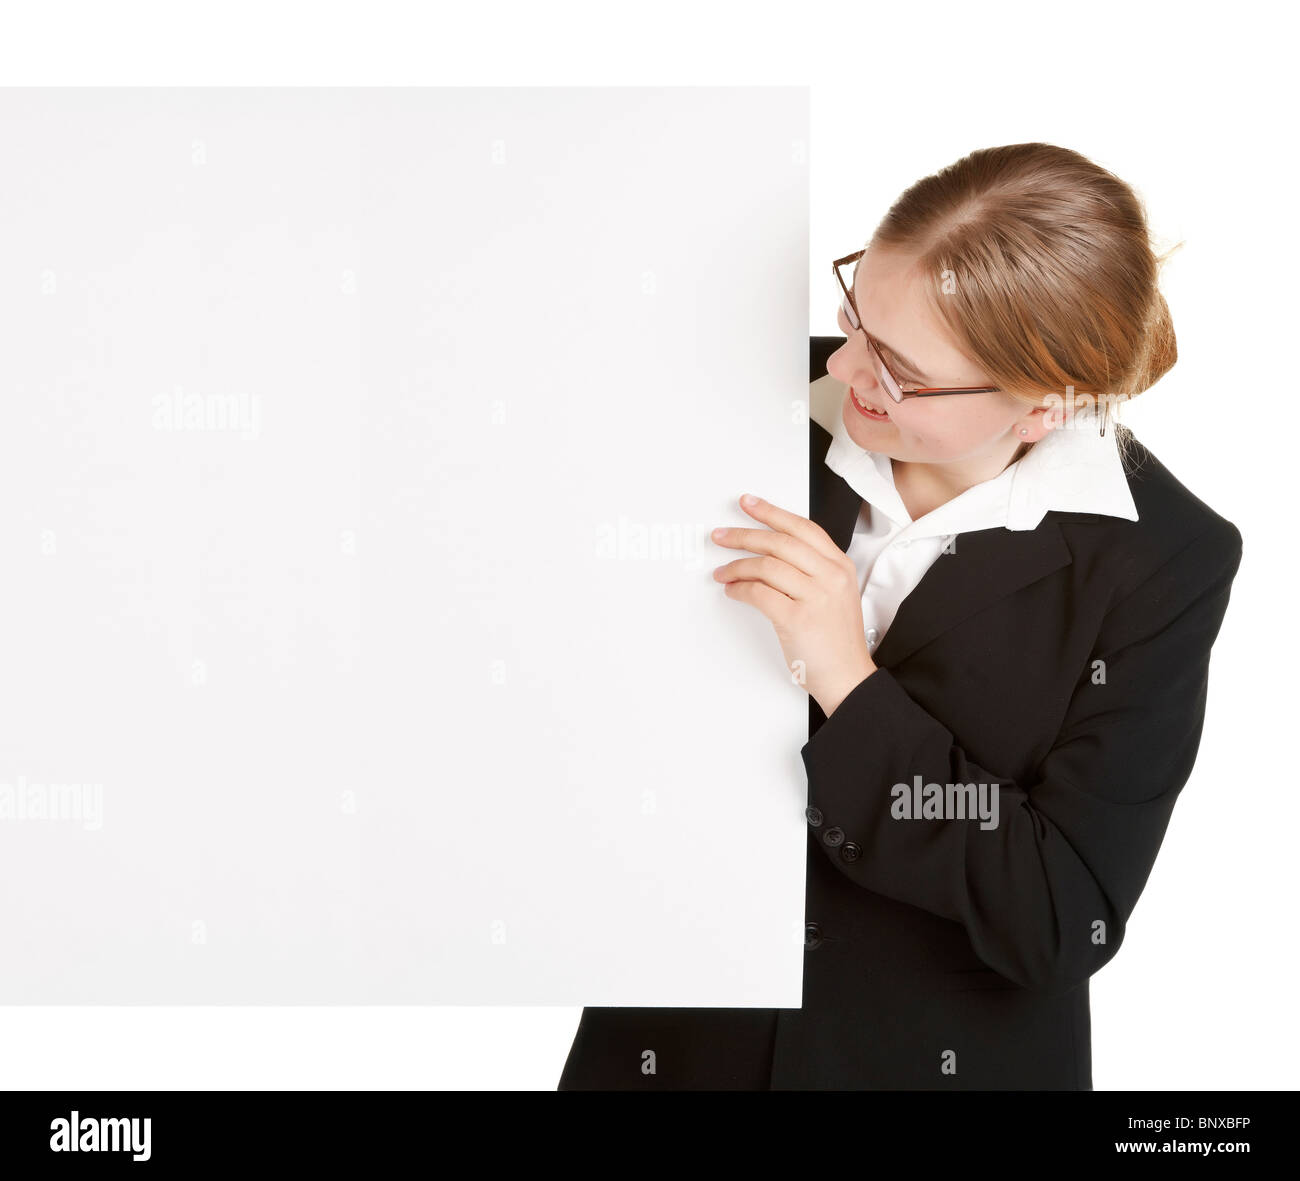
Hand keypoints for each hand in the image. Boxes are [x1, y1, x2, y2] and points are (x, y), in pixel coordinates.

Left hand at [712, 493, 876, 716]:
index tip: (749, 504)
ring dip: (736, 566)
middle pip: (780, 542)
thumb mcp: (835, 595)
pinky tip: (732, 591)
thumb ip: (812, 571)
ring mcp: (815, 597)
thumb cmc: (837, 641)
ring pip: (766, 565)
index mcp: (840, 566)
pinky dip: (740, 589)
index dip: (772, 512)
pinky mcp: (797, 619)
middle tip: (721, 535)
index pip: (802, 528)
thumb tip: (768, 554)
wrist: (848, 678)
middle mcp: (831, 576)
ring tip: (722, 572)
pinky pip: (758, 593)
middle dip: (744, 535)